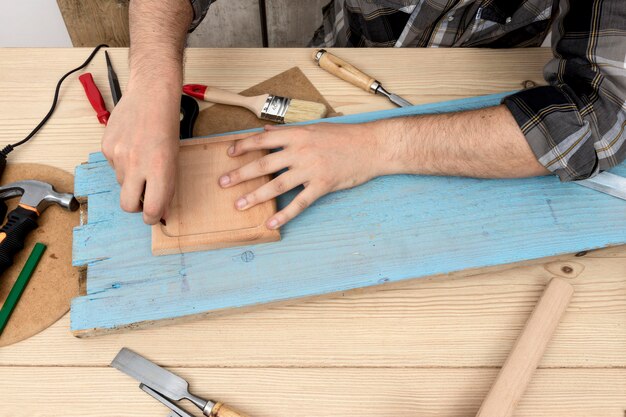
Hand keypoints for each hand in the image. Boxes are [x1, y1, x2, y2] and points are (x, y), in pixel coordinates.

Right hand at [101, 85, 180, 223]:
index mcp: (160, 169)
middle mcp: (136, 164)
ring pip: (121, 183)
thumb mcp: (175, 158)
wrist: (151, 95)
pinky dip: (121, 162)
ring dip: (131, 179)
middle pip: (127, 205)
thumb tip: (160, 209)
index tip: (153, 216)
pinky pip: (112, 166)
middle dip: (136, 207)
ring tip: (141, 158)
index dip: (152, 218)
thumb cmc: (168, 126)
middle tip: (144, 198)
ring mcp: (118, 155)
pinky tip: (131, 146)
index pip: (152, 209)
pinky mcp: (106, 146)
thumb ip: (167, 185)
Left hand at [218, 123, 390, 228]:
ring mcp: (310, 169)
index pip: (263, 140)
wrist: (372, 146)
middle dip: (240, 174)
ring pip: (277, 185)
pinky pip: (299, 203)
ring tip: (239, 205)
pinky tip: (271, 223)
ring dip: (255, 196)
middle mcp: (300, 151)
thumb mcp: (315, 128)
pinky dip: (284, 215)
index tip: (228, 153)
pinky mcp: (322, 186)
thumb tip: (267, 132)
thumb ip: (290, 133)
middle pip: (263, 164)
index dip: (243, 146)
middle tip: (222, 183)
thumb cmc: (345, 136)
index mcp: (297, 135)